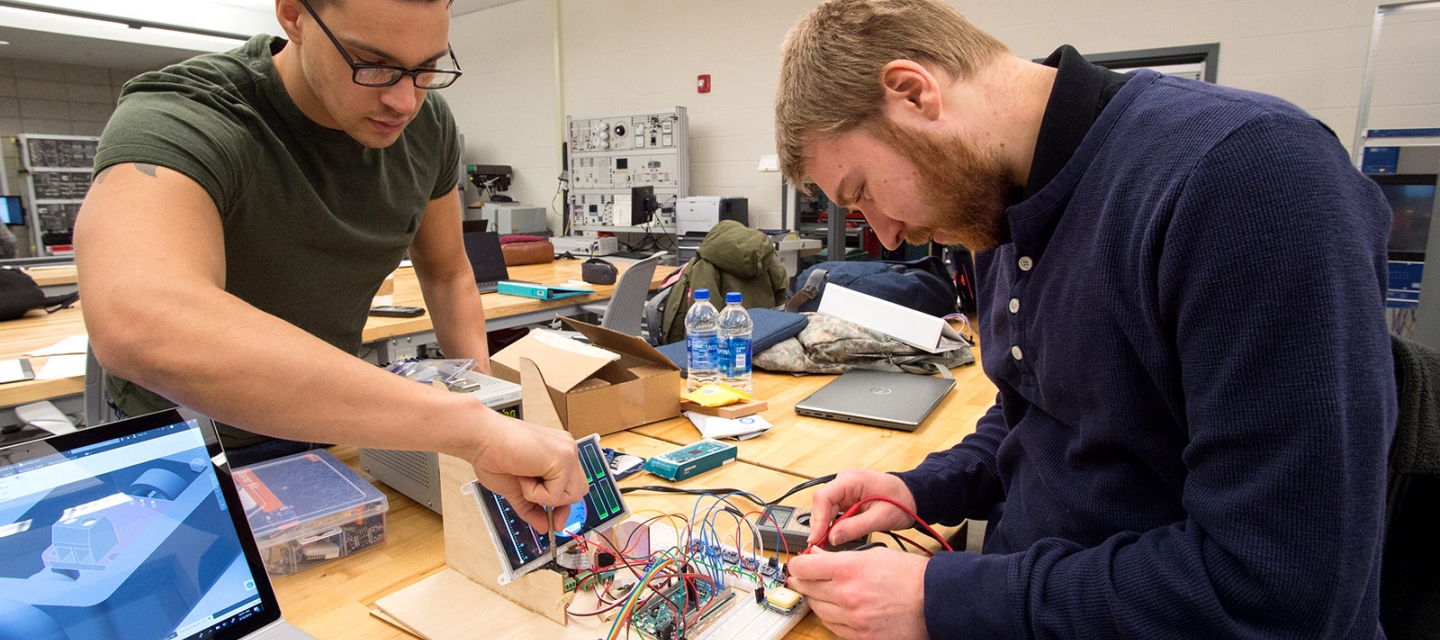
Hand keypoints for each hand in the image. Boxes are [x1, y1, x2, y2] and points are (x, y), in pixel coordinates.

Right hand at [469, 413, 587, 532]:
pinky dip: (535, 493)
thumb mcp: (518, 490)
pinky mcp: (563, 458)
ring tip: (524, 478)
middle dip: (556, 502)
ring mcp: (567, 452)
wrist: (481, 439)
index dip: (563, 505)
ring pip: (572, 496)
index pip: (573, 485)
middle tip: (532, 496)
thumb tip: (544, 527)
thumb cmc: (494, 455)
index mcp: (559, 453)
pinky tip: (523, 475)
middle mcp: (567, 450)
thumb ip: (533, 508)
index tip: (555, 522)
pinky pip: (557, 494)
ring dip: (544, 497)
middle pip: (579, 492)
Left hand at [787, 547, 928, 639]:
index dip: (798, 564)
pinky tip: (836, 610)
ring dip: (816, 600)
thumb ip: (841, 556)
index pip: (804, 567)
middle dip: (803, 581)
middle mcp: (847, 595)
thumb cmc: (910, 575)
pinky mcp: (862, 636)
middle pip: (807, 589)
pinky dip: (831, 618)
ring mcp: (854, 619)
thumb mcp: (874, 554)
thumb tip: (818, 555)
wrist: (936, 601)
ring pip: (818, 610)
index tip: (798, 564)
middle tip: (803, 578)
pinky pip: (834, 628)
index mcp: (849, 570)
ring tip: (821, 593)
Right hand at [809, 469, 917, 546]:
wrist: (913, 496)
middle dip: (820, 525)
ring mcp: (844, 489)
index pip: (823, 497)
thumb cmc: (902, 501)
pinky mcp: (847, 497)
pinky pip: (833, 511)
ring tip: (827, 543)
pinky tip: (835, 536)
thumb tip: (832, 538)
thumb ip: (855, 527)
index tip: (816, 538)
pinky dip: (832, 524)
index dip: (818, 519)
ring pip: (824, 508)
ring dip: (825, 526)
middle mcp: (844, 481)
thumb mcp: (881, 518)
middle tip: (820, 545)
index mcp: (851, 479)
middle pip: (821, 504)